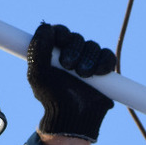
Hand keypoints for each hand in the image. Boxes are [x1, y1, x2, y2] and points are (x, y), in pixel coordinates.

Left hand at [27, 23, 115, 140]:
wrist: (72, 117)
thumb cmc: (51, 97)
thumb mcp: (38, 74)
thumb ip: (37, 50)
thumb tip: (45, 27)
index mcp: (55, 52)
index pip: (60, 32)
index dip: (62, 33)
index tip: (61, 40)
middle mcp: (72, 53)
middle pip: (77, 38)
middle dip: (74, 50)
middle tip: (68, 66)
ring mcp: (89, 60)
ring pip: (93, 46)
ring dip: (88, 58)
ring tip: (83, 75)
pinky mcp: (104, 69)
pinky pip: (108, 56)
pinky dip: (105, 62)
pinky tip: (99, 73)